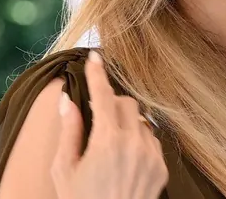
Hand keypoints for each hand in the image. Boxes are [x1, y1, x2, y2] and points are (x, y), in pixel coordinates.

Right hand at [50, 50, 167, 198]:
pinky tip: (124, 158)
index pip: (103, 95)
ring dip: (125, 123)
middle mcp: (134, 144)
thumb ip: (69, 130)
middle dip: (111, 103)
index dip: (97, 73)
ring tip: (109, 145)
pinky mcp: (162, 168)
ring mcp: (151, 156)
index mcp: (106, 141)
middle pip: (126, 103)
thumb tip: (67, 99)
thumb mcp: (63, 169)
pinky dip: (139, 140)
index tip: (94, 56)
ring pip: (141, 121)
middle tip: (96, 116)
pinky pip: (151, 140)